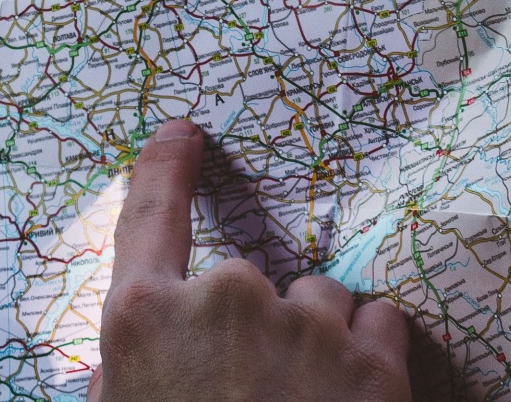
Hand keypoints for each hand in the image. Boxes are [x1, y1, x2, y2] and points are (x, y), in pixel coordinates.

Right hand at [93, 120, 411, 401]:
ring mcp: (306, 327)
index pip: (149, 211)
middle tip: (247, 396)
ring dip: (314, 338)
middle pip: (245, 278)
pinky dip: (370, 356)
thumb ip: (131, 371)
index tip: (184, 134)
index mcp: (144, 318)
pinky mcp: (375, 364)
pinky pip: (380, 323)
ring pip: (319, 299)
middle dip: (252, 325)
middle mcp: (226, 299)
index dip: (166, 165)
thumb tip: (148, 349)